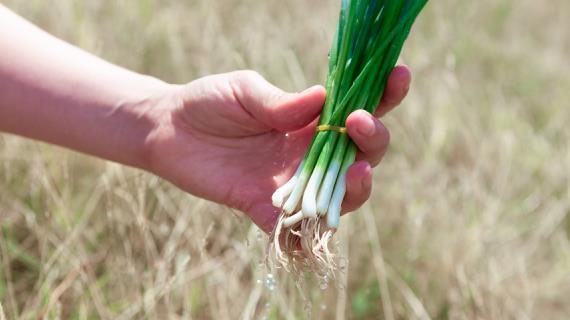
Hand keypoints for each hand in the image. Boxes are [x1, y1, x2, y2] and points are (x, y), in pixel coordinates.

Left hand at [146, 68, 410, 232]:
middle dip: (373, 141)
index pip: (359, 109)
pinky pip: (293, 233)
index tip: (397, 76)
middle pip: (361, 155)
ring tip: (355, 170)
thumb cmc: (209, 103)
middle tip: (358, 123)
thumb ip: (279, 102)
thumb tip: (322, 99)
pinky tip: (314, 230)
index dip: (384, 95)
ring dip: (356, 187)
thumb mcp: (243, 91)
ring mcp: (292, 183)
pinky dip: (306, 239)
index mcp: (312, 119)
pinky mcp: (265, 208)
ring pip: (340, 195)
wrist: (168, 131)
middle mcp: (310, 153)